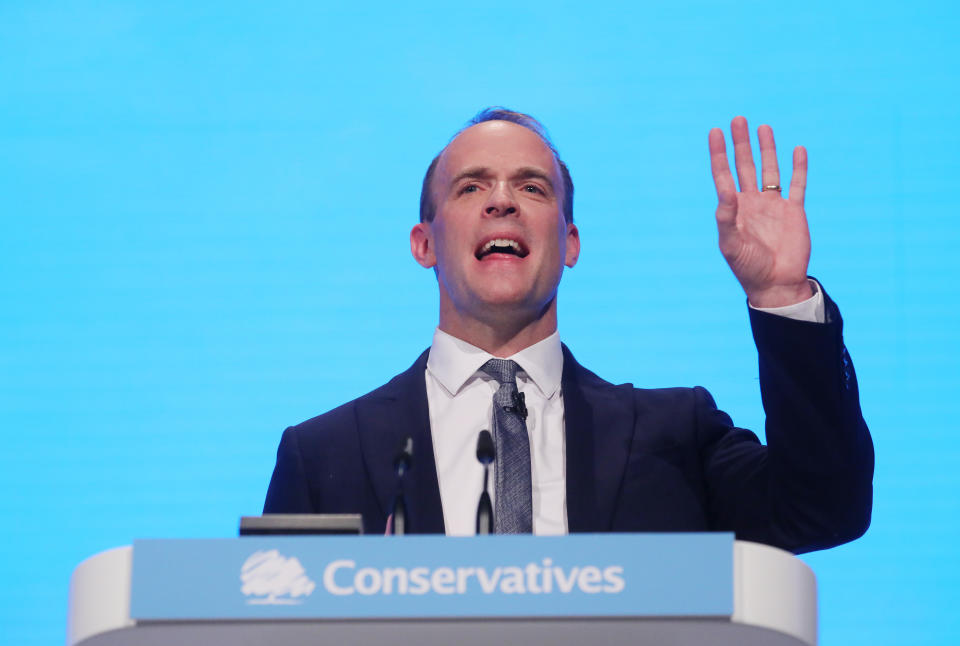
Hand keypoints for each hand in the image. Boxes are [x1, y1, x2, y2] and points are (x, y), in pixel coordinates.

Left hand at [709, 116, 812, 307]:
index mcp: (733, 209)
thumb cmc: (749, 268)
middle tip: (738, 120)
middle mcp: (752, 203)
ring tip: (762, 127)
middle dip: (741, 144)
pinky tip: (797, 150)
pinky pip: (797, 184)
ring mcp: (773, 206)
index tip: (715, 132)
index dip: (719, 153)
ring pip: (769, 170)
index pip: (724, 175)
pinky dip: (798, 167)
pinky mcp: (794, 211)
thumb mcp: (731, 244)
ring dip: (766, 149)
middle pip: (745, 166)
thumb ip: (726, 217)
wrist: (776, 285)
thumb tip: (725, 190)